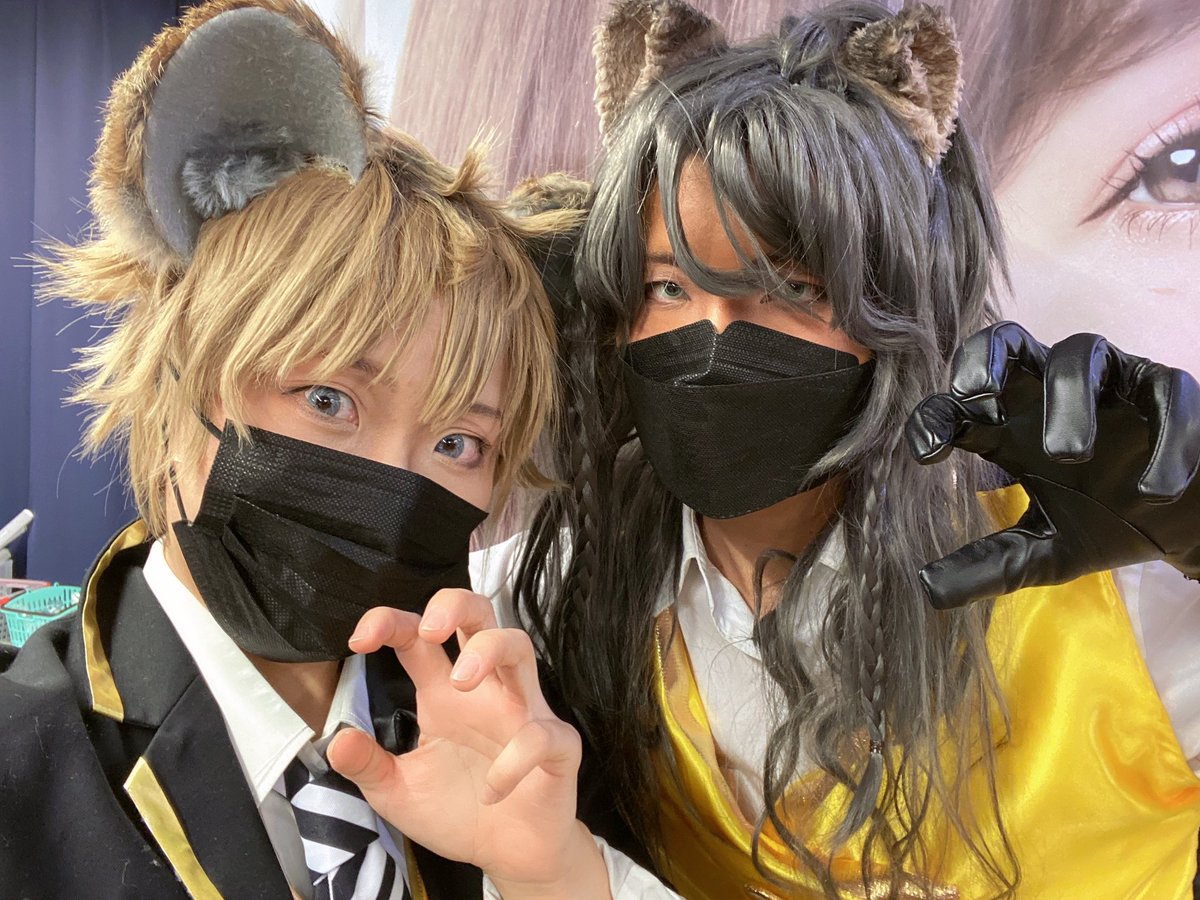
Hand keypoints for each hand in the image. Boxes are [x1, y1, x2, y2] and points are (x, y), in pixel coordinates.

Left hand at [327, 590, 609, 898]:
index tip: (359, 640)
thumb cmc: (456, 810)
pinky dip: (515, 759)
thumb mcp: (397, 792)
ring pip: (519, 647)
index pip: (418, 636)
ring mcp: (523, 711)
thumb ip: (368, 766)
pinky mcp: (556, 745)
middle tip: (429, 629)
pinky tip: (490, 790)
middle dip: (454, 605)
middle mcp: (484, 690)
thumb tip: (334, 741)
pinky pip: (542, 735)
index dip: (389, 622)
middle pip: (480, 614)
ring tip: (459, 681)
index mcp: (442, 692)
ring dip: (489, 650)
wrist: (510, 854)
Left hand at [906, 322, 1199, 608]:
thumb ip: (990, 565)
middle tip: (976, 396)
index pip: (957, 404)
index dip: (934, 417)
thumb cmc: (1105, 519)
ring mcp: (1110, 385)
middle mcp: (1048, 393)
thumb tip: (926, 591)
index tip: (926, 453)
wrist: (1186, 526)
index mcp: (1008, 425)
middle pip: (1006, 341)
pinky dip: (1162, 434)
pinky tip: (1153, 488)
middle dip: (985, 358)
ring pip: (1080, 354)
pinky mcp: (1169, 391)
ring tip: (1069, 454)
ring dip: (1070, 398)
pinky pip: (1166, 389)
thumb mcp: (1043, 550)